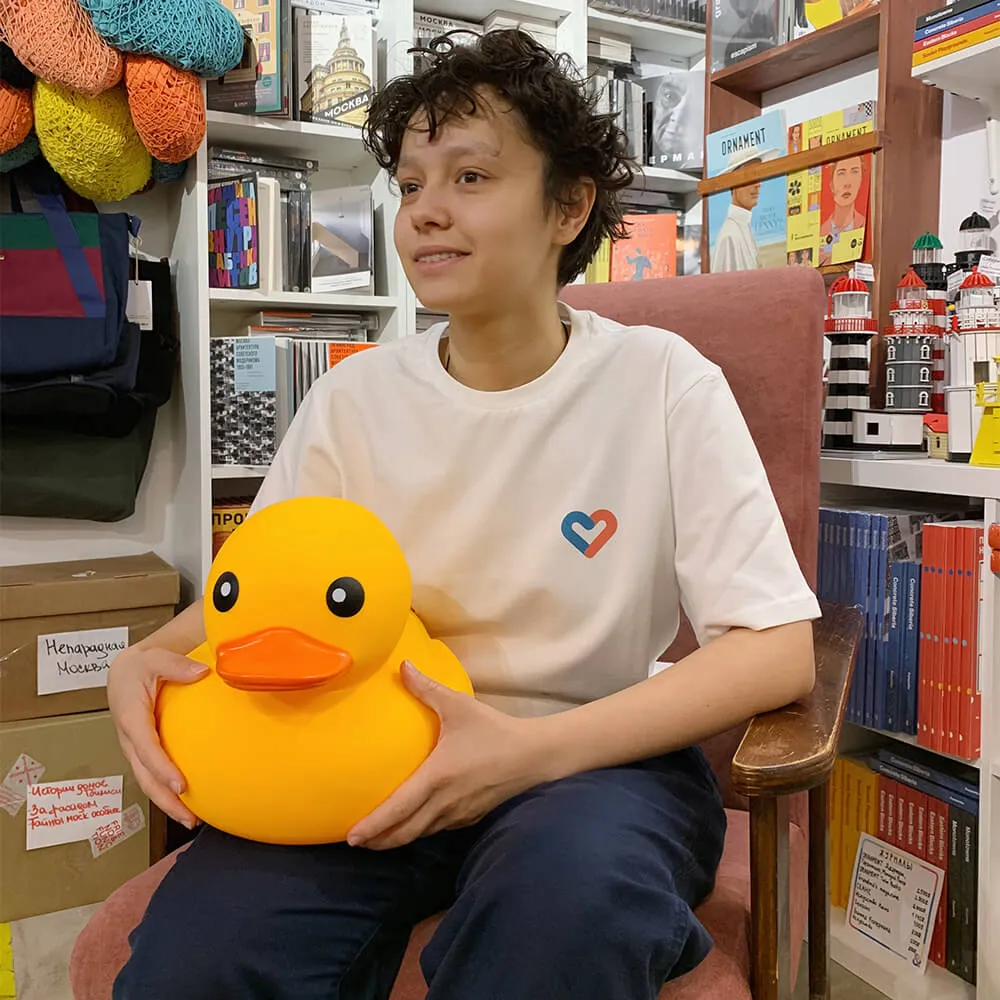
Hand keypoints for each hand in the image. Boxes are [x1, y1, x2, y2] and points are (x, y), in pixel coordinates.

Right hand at [107, 646, 207, 828]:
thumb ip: (176, 664)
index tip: (181, 784)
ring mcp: (135, 749)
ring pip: (148, 782)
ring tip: (192, 820)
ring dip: (168, 803)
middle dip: (165, 799)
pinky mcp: (143, 752)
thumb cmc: (140, 667)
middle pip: (144, 776)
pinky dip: (169, 791)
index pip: (146, 748)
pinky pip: (154, 775)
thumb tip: (201, 672)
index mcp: (131, 718)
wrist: (124, 673)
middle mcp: (130, 739)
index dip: (161, 768)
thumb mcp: (154, 658)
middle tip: (189, 817)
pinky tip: (192, 800)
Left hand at [347, 661, 555, 849]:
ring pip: (422, 834)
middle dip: (379, 841)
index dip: (373, 826)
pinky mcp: (471, 816)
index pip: (397, 810)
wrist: (534, 755)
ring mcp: (459, 814)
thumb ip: (427, 688)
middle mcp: (444, 803)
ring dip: (398, 839)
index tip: (352, 836)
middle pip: (405, 833)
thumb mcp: (459, 705)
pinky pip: (438, 829)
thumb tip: (402, 666)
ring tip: (379, 837)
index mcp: (436, 778)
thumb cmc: (494, 729)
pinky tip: (415, 823)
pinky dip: (420, 831)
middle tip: (356, 841)